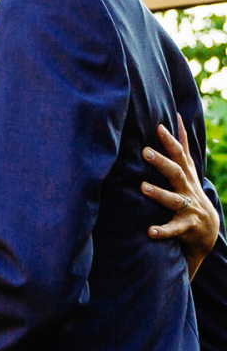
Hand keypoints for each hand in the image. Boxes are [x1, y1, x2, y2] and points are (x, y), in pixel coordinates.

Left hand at [143, 122, 218, 277]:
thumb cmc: (190, 194)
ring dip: (159, 193)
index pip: (180, 154)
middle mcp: (187, 189)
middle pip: (175, 172)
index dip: (171, 139)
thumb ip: (181, 149)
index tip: (158, 125)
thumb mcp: (187, 171)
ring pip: (173, 199)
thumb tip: (176, 119)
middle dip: (161, 161)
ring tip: (143, 187)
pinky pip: (174, 229)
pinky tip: (150, 231)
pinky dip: (163, 230)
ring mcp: (188, 207)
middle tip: (144, 151)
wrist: (207, 229)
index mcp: (186, 175)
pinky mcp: (186, 225)